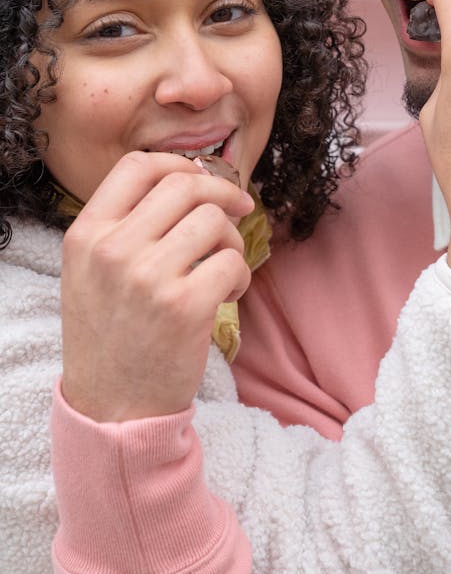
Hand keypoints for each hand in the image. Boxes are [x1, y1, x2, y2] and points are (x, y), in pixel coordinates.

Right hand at [60, 152, 254, 421]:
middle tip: (239, 209)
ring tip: (223, 267)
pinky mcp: (185, 307)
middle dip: (222, 193)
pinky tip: (227, 295)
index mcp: (86, 235)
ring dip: (232, 240)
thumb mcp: (90, 272)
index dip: (178, 163)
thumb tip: (188, 179)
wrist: (111, 410)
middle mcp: (113, 249)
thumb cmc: (110, 335)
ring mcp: (148, 277)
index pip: (137, 166)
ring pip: (214, 220)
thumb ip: (124, 225)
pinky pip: (232, 263)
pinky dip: (241, 276)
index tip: (202, 179)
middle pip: (185, 185)